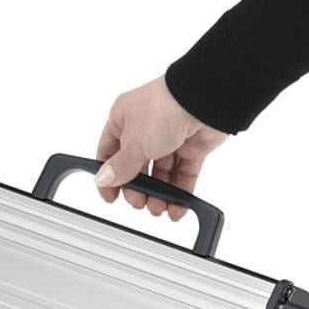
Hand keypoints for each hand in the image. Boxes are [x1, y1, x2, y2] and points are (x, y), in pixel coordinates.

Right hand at [96, 77, 227, 219]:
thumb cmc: (164, 108)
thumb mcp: (133, 143)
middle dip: (138, 189)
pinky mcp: (191, 147)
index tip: (111, 198)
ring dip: (159, 195)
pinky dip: (179, 193)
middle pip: (136, 167)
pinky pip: (182, 175)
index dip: (109, 177)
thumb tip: (103, 179)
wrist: (204, 99)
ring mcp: (169, 137)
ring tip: (159, 209)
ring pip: (161, 174)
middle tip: (139, 203)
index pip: (109, 153)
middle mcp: (145, 128)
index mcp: (123, 119)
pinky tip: (176, 208)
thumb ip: (120, 167)